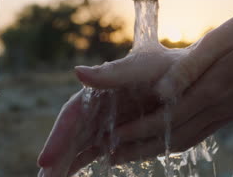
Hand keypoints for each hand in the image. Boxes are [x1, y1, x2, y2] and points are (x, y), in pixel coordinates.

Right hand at [37, 44, 183, 175]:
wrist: (187, 76)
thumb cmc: (166, 68)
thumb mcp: (143, 67)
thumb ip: (113, 73)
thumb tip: (76, 72)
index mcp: (99, 89)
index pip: (73, 115)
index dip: (58, 136)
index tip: (45, 160)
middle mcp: (97, 106)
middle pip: (71, 135)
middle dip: (56, 157)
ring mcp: (105, 122)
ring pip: (78, 146)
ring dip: (63, 164)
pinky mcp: (115, 134)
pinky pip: (92, 151)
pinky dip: (78, 163)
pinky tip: (67, 175)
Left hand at [38, 9, 232, 175]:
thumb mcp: (217, 41)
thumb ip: (187, 68)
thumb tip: (160, 92)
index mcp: (211, 91)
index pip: (167, 119)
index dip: (138, 131)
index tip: (113, 139)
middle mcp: (218, 109)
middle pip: (174, 138)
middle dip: (140, 149)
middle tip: (112, 157)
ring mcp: (227, 112)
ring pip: (186, 139)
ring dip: (156, 149)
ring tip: (132, 154)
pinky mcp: (232, 110)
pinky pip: (200, 132)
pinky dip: (177, 141)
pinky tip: (166, 140)